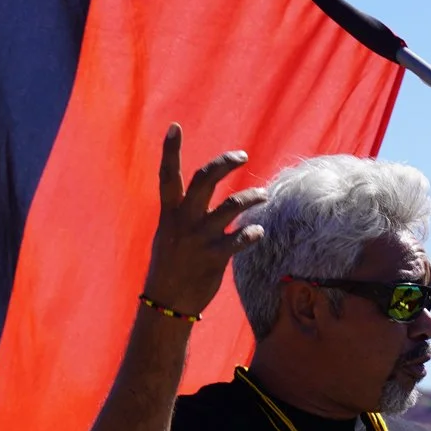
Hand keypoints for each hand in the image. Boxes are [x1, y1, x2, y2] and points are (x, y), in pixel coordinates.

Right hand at [142, 124, 269, 319]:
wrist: (167, 304)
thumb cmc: (171, 267)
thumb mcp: (169, 236)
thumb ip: (184, 214)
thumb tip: (202, 197)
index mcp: (170, 214)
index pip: (167, 176)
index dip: (170, 150)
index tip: (175, 126)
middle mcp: (183, 222)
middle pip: (204, 181)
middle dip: (224, 164)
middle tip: (243, 156)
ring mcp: (199, 239)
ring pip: (230, 207)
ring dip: (251, 197)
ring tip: (264, 194)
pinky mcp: (214, 258)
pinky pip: (239, 240)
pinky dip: (252, 233)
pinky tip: (259, 231)